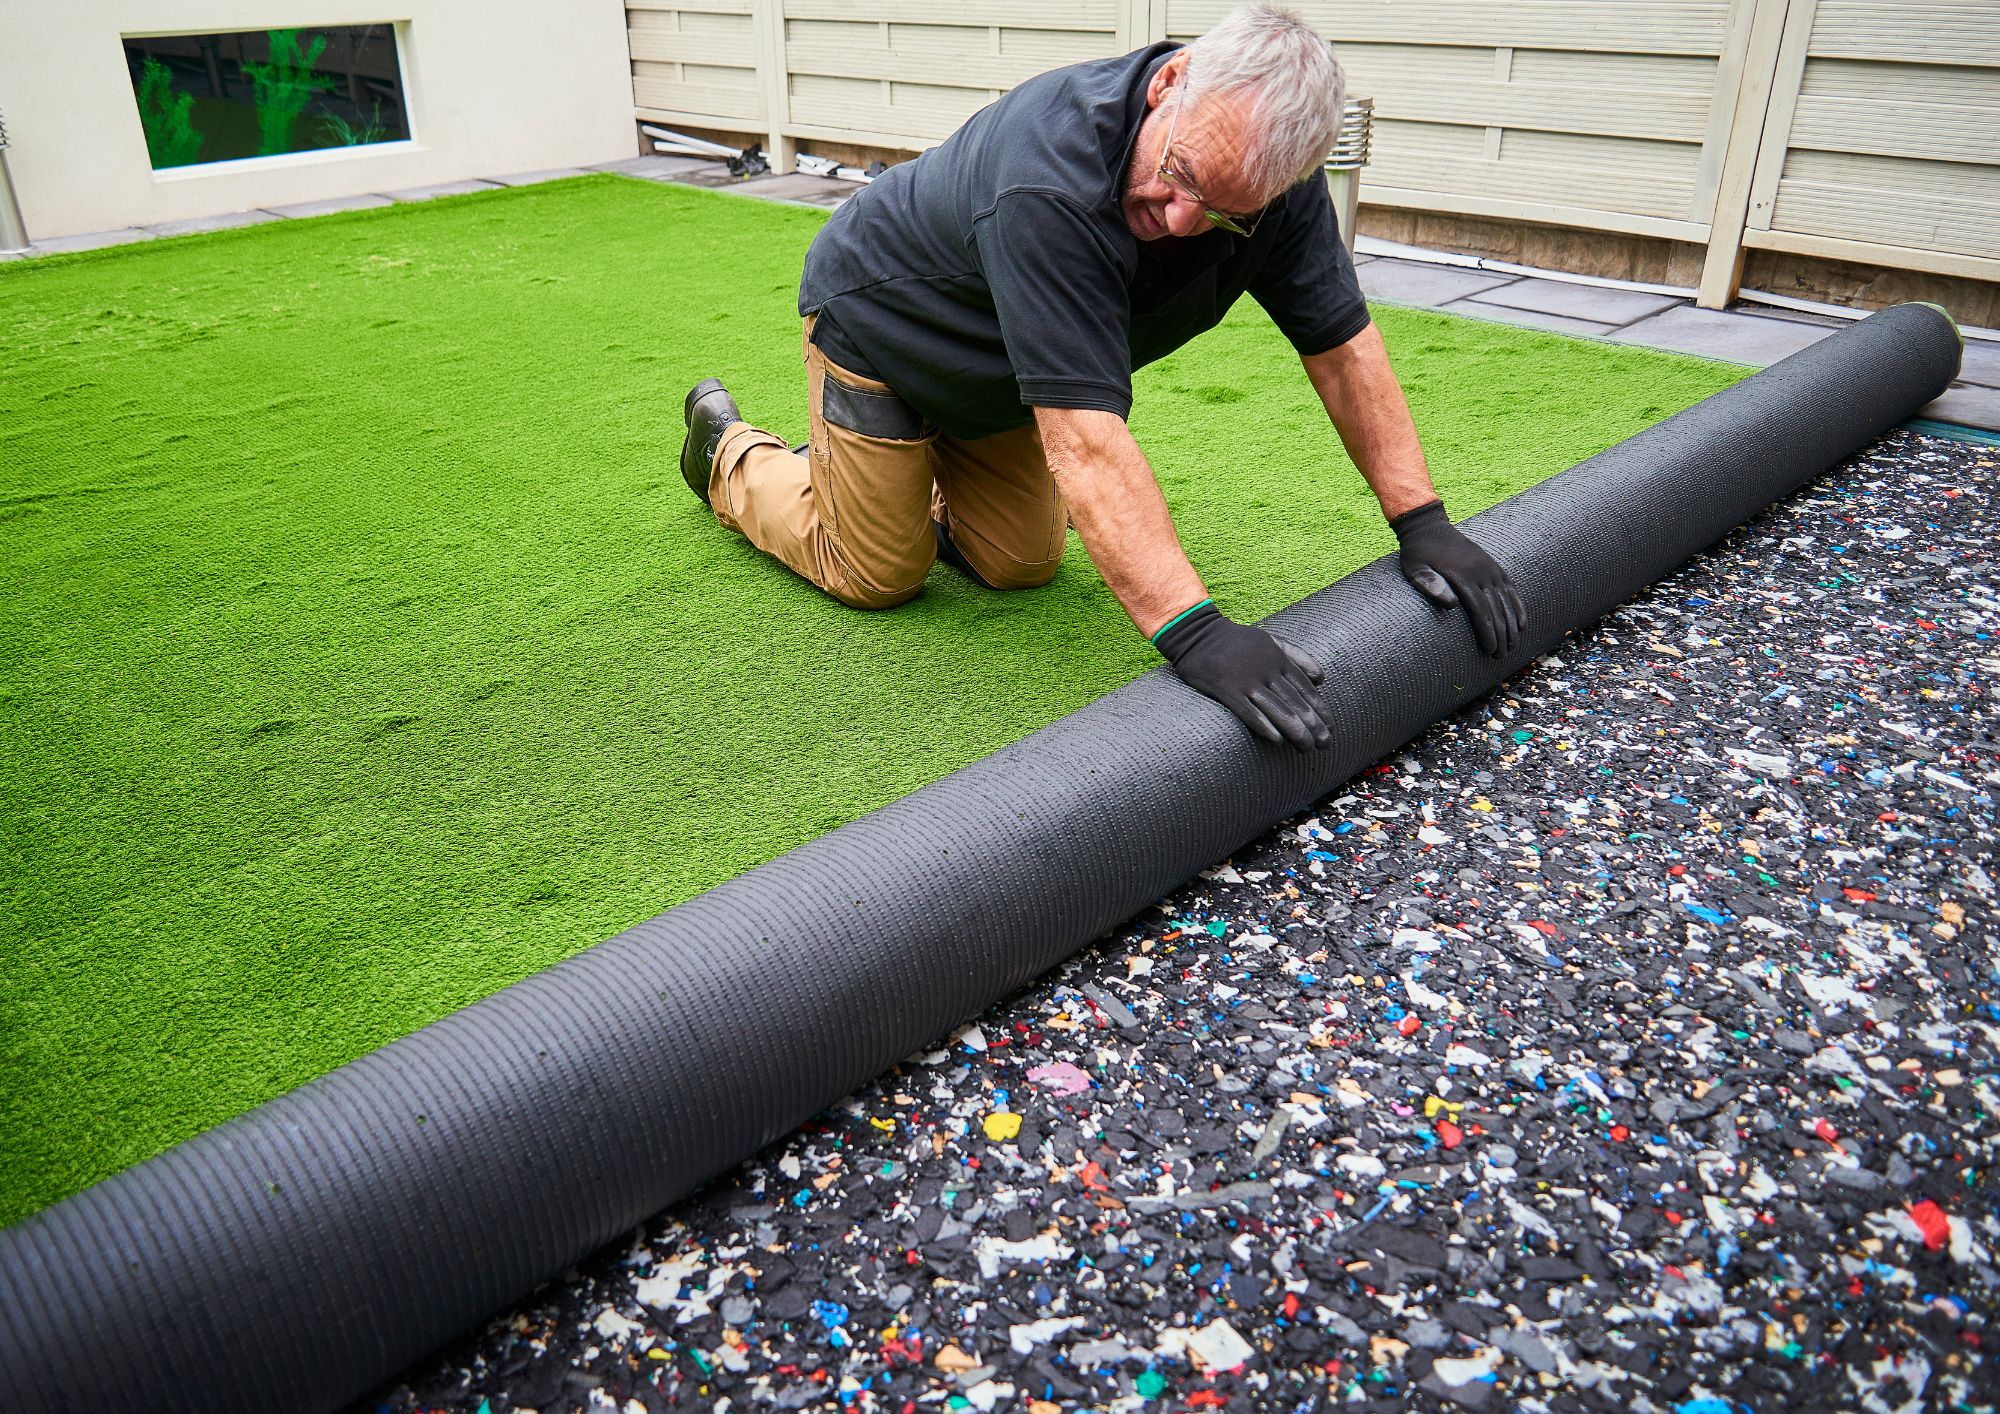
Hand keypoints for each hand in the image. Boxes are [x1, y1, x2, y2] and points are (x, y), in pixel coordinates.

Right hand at [1153, 602, 1330, 750]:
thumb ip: (1297, 656)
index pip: (1306, 689)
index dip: (1321, 710)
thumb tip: (1321, 678)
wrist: (1198, 634)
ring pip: (1277, 710)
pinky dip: (1264, 726)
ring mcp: (1246, 681)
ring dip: (1295, 731)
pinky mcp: (1227, 690)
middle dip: (1314, 726)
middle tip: (1325, 745)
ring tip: (1307, 748)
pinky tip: (1277, 741)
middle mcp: (1267, 671)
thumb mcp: (1271, 640)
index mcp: (1279, 659)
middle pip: (1296, 703)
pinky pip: (1249, 712)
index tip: (1330, 728)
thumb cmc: (1237, 640)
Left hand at [1389, 500, 1524, 657]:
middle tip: (1501, 657)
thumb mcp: (1415, 568)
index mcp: (1463, 576)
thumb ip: (1430, 585)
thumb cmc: (1418, 553)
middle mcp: (1481, 572)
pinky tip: (1522, 624)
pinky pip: (1510, 589)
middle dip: (1501, 635)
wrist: (1428, 527)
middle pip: (1496, 609)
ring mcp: (1489, 568)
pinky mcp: (1493, 567)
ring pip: (1506, 602)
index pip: (1480, 610)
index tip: (1490, 650)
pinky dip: (1518, 607)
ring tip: (1512, 647)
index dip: (1487, 632)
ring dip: (1511, 626)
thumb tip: (1452, 605)